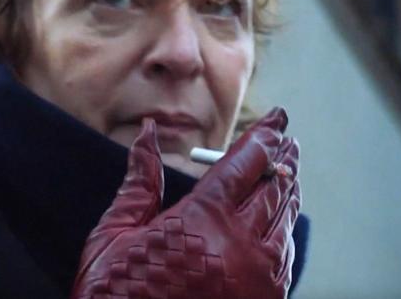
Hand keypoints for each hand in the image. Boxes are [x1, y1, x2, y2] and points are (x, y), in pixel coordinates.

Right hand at [71, 108, 300, 298]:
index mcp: (203, 218)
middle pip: (275, 187)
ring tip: (288, 175)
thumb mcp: (116, 232)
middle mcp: (241, 244)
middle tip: (287, 141)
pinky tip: (278, 223)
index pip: (247, 162)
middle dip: (282, 159)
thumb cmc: (113, 292)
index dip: (265, 136)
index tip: (278, 118)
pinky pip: (284, 257)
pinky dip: (282, 233)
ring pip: (285, 221)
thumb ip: (141, 180)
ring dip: (288, 194)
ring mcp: (259, 277)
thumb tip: (149, 131)